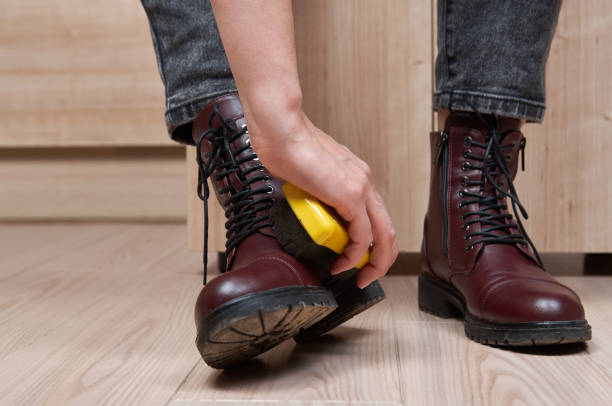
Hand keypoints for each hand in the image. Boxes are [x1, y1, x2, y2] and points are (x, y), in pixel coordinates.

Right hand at [247, 107, 398, 288]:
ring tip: (360, 277)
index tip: (357, 257)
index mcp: (356, 176)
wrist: (281, 130)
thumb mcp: (308, 177)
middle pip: (388, 229)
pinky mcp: (350, 195)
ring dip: (374, 262)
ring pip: (383, 235)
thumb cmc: (286, 147)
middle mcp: (364, 181)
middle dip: (382, 259)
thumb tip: (306, 210)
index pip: (376, 216)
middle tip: (368, 276)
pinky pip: (362, 235)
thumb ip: (314, 193)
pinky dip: (356, 254)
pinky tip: (343, 263)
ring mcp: (360, 187)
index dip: (373, 241)